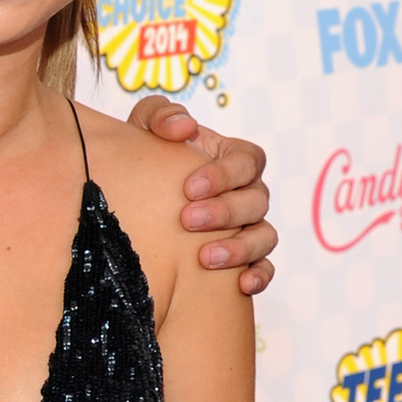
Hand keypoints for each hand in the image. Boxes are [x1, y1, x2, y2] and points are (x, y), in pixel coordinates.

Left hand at [128, 96, 275, 295]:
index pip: (247, 161)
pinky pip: (265, 268)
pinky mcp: (245, 259)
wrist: (136, 196)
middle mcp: (248, 193)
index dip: (225, 174)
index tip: (189, 187)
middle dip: (224, 212)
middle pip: (256, 200)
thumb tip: (184, 127)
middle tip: (188, 220)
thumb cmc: (146, 156)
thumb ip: (162, 116)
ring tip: (205, 259)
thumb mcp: (145, 128)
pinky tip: (241, 285)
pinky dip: (259, 276)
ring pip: (264, 236)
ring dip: (239, 248)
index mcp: (233, 159)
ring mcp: (249, 227)